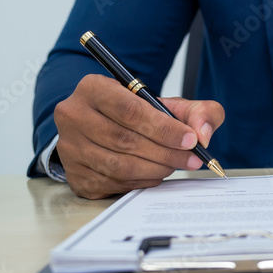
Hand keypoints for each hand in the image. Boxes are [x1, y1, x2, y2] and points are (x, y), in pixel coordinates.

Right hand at [52, 74, 225, 198]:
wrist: (105, 126)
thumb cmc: (137, 114)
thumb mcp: (168, 103)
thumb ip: (196, 111)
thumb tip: (203, 133)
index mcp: (92, 88)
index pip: (130, 110)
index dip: (164, 128)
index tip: (190, 139)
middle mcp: (73, 116)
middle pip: (125, 140)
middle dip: (166, 152)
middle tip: (192, 159)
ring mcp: (70, 148)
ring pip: (119, 165)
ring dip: (155, 168)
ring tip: (176, 165)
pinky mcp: (75, 175)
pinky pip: (113, 183)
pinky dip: (141, 181)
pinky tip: (157, 174)